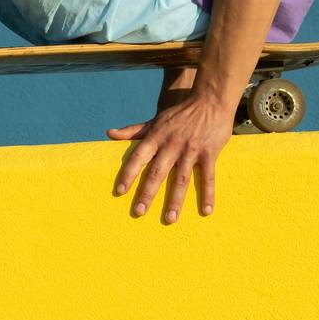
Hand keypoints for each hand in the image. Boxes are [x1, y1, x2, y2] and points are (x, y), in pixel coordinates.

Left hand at [106, 90, 232, 223]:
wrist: (209, 100)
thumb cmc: (179, 115)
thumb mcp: (155, 121)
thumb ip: (133, 131)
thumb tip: (109, 133)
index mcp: (156, 137)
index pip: (138, 157)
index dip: (128, 174)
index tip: (119, 191)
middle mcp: (171, 144)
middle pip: (157, 172)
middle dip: (147, 193)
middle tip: (138, 212)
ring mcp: (190, 149)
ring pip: (181, 178)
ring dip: (175, 200)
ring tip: (170, 219)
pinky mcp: (209, 153)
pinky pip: (208, 177)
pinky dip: (208, 194)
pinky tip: (206, 211)